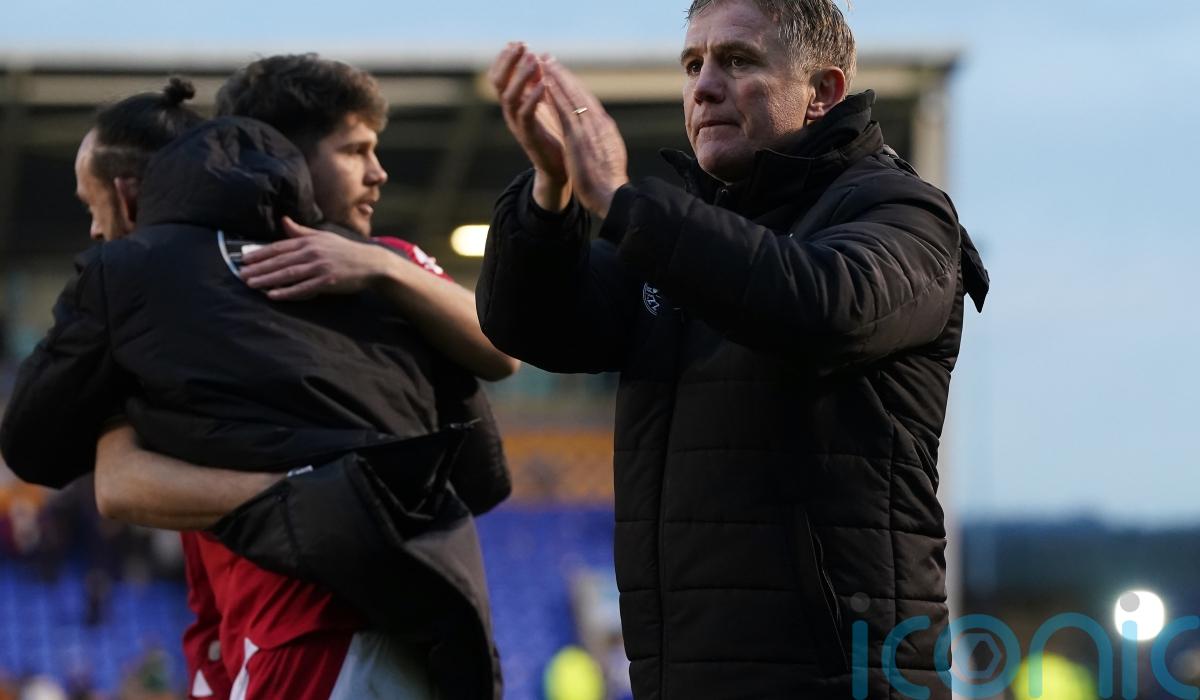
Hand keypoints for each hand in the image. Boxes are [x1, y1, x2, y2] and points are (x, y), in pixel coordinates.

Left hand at [240, 217, 385, 300]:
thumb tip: (284, 221)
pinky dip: (287, 292)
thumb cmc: (346, 251)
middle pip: (280, 261)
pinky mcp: (327, 281)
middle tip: (241, 274)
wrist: (372, 263)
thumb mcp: (323, 236)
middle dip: (258, 268)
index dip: (260, 253)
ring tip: (251, 284)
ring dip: (267, 279)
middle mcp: (312, 252)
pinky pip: (303, 288)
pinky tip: (273, 295)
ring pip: (288, 274)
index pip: (279, 247)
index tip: (244, 258)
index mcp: (309, 241)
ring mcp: (319, 267)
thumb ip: (301, 231)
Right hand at [489, 42, 569, 210]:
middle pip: (499, 83)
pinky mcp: (529, 136)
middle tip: (521, 45)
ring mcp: (517, 125)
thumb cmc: (553, 135)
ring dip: (520, 76)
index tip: (516, 42)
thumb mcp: (544, 105)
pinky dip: (533, 98)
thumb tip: (539, 57)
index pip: (500, 77)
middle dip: (509, 62)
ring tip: (532, 59)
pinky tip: (542, 85)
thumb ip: (538, 84)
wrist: (557, 168)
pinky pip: (526, 115)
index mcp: (513, 104)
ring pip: (510, 97)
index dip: (505, 59)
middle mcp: (510, 113)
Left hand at [541, 58, 628, 217]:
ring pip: (571, 96)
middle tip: (550, 59)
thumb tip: (599, 140)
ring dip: (557, 78)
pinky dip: (555, 95)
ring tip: (544, 63)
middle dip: (564, 75)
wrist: (613, 195)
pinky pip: (564, 110)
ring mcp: (589, 129)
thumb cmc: (609, 183)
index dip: (575, 87)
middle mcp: (599, 124)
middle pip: (580, 93)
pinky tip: (545, 83)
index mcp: (606, 129)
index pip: (589, 102)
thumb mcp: (608, 158)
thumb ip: (602, 144)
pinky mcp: (578, 137)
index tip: (564, 75)